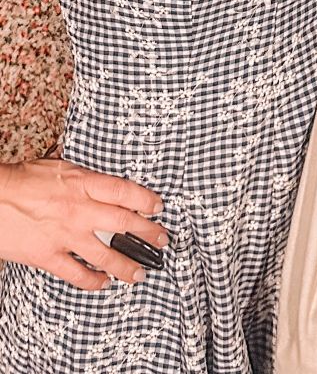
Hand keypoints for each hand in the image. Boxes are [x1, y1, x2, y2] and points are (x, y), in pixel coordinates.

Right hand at [0, 159, 166, 289]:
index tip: (158, 207)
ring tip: (141, 272)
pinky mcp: (48, 256)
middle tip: (162, 240)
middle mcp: (79, 209)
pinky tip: (104, 282)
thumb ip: (81, 175)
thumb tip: (96, 176)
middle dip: (148, 233)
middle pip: (123, 222)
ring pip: (105, 253)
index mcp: (82, 183)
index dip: (146, 200)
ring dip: (127, 265)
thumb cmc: (21, 180)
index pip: (124, 191)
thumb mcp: (57, 166)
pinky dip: (93, 280)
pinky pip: (76, 273)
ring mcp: (65, 235)